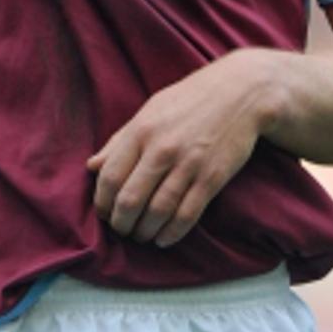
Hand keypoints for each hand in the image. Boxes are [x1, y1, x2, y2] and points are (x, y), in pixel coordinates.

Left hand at [87, 49, 282, 246]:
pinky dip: (171, 233)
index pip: (110, 178)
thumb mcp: (149, 111)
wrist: (241, 92)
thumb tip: (91, 167)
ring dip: (145, 232)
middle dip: (121, 224)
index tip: (104, 213)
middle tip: (122, 229)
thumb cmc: (189, 101)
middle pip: (130, 201)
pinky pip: (187, 215)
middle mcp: (162, 150)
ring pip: (157, 213)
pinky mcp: (212, 178)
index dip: (102, 203)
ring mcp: (188, 165)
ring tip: (141, 236)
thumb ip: (119, 140)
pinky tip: (163, 239)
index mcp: (141, 131)